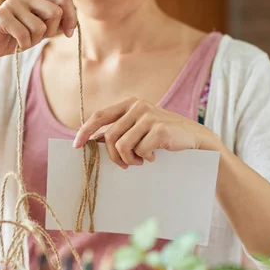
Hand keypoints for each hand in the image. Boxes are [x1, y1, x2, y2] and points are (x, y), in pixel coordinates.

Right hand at [0, 0, 77, 62]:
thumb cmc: (14, 38)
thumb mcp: (38, 30)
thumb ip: (53, 24)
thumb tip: (72, 23)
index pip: (64, 0)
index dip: (71, 18)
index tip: (68, 33)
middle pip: (55, 12)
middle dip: (50, 32)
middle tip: (37, 38)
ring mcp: (12, 3)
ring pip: (40, 27)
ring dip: (34, 40)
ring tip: (22, 40)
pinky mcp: (2, 16)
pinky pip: (25, 35)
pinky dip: (23, 45)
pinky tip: (15, 44)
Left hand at [73, 98, 219, 168]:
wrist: (193, 138)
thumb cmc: (162, 136)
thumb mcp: (138, 128)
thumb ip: (119, 130)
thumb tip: (92, 142)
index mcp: (129, 104)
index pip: (99, 116)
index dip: (85, 131)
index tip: (76, 146)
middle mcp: (137, 106)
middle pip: (109, 137)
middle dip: (113, 156)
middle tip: (125, 165)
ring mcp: (149, 116)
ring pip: (122, 146)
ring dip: (129, 159)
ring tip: (141, 160)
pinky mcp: (159, 129)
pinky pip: (139, 151)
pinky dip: (144, 158)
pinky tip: (154, 156)